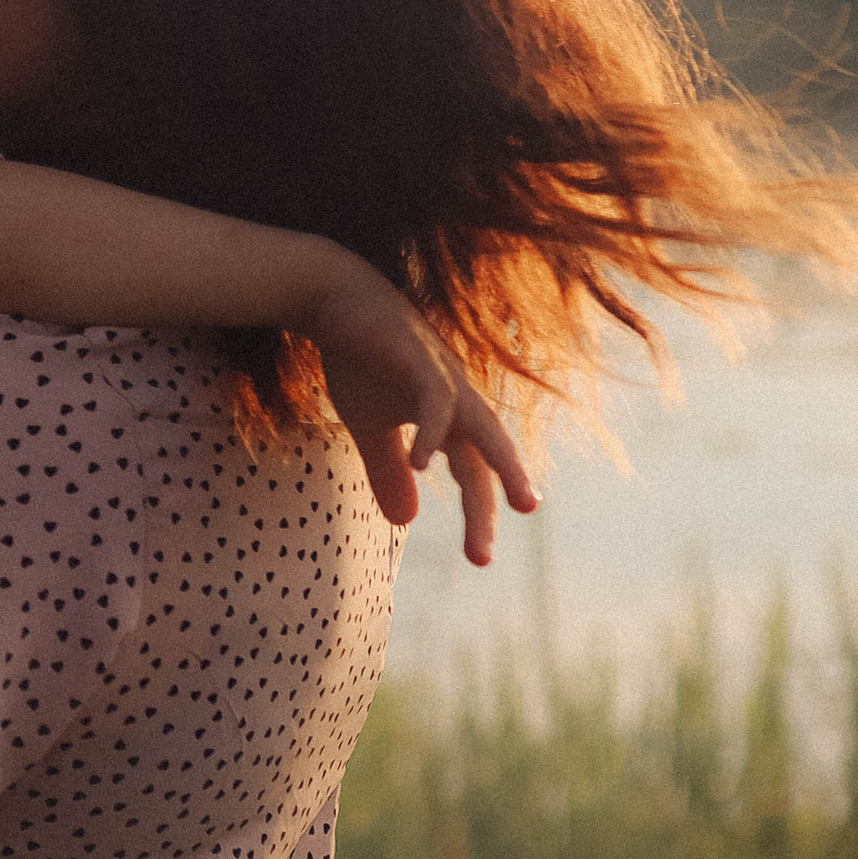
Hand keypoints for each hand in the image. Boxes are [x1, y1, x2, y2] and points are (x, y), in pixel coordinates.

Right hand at [307, 259, 539, 562]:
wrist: (333, 300)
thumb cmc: (358, 360)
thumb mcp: (369, 428)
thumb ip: (388, 472)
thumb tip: (406, 521)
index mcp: (448, 419)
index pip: (472, 473)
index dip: (479, 514)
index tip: (482, 558)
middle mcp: (456, 400)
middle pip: (491, 453)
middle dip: (511, 488)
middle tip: (524, 528)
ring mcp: (441, 377)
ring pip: (483, 426)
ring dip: (505, 465)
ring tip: (520, 503)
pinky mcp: (418, 359)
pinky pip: (436, 403)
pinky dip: (433, 433)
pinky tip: (424, 465)